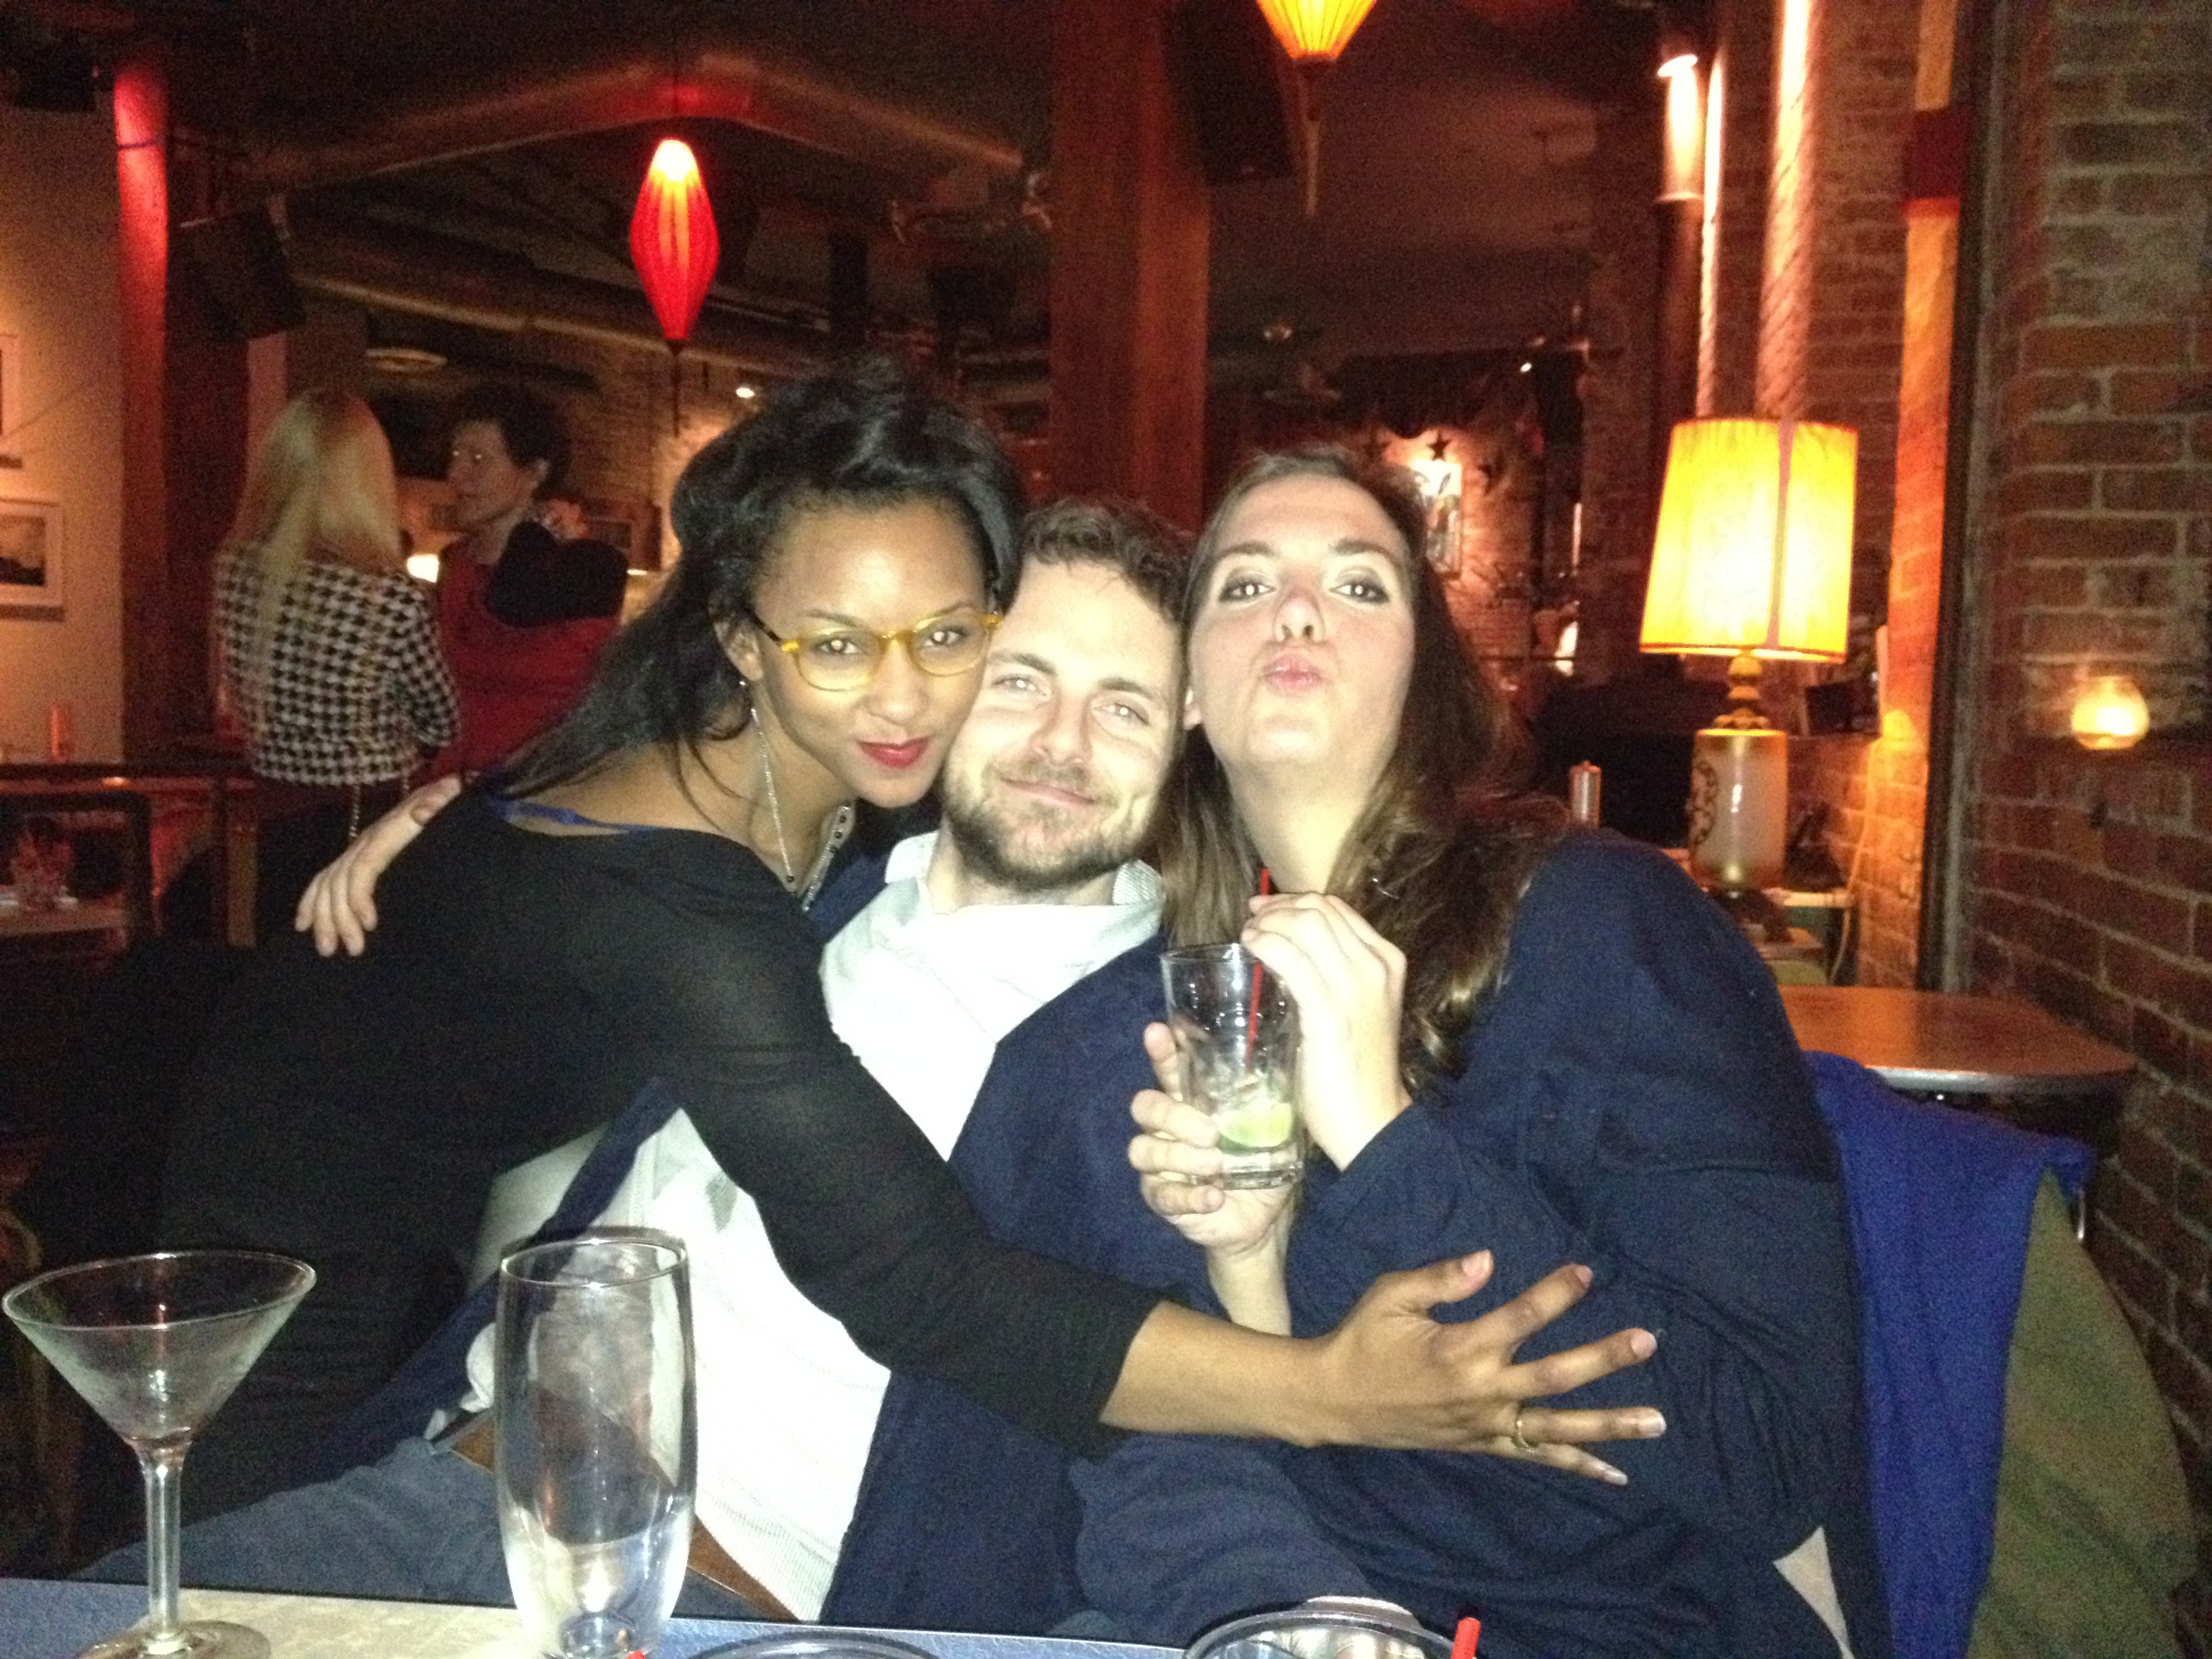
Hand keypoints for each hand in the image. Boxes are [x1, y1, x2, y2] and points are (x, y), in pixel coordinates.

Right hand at [293, 775, 461, 954]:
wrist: (445, 791)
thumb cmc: (449, 802)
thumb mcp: (449, 799)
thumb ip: (439, 803)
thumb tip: (422, 812)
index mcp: (388, 832)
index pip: (363, 866)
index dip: (359, 895)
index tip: (370, 924)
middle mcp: (366, 840)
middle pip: (340, 880)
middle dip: (341, 917)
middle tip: (354, 949)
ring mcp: (359, 848)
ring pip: (327, 883)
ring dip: (324, 918)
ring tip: (329, 949)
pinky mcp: (357, 856)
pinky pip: (323, 878)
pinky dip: (310, 902)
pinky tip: (303, 927)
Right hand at [1131, 1023, 1295, 1257]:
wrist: (1262, 1218)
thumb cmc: (1260, 1163)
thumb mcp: (1270, 1128)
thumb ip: (1264, 1100)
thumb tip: (1264, 1070)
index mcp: (1190, 1102)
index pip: (1169, 1069)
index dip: (1161, 1051)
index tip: (1158, 1032)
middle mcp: (1167, 1128)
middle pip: (1145, 1106)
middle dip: (1174, 1116)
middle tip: (1211, 1133)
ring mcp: (1159, 1164)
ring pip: (1144, 1149)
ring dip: (1182, 1157)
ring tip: (1217, 1166)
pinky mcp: (1162, 1198)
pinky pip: (1163, 1194)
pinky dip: (1190, 1196)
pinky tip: (1214, 1197)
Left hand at [1242, 893, 1407, 1168]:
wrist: (1372, 1122)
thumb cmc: (1355, 1071)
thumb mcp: (1355, 1010)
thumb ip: (1333, 978)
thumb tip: (1289, 952)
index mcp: (1387, 961)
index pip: (1336, 908)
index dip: (1295, 902)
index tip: (1266, 911)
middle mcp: (1376, 966)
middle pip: (1319, 909)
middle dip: (1278, 908)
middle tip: (1252, 921)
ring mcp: (1356, 987)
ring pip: (1305, 924)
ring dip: (1268, 923)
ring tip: (1248, 935)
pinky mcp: (1329, 1011)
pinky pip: (1290, 959)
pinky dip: (1265, 945)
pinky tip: (1251, 948)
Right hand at [1304, 1252, 1663, 1482]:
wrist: (1335, 1400)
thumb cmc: (1363, 1339)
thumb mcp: (1392, 1295)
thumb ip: (1442, 1278)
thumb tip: (1488, 1259)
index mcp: (1459, 1348)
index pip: (1521, 1318)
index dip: (1556, 1293)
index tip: (1586, 1272)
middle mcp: (1481, 1391)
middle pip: (1554, 1376)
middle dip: (1603, 1358)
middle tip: (1646, 1341)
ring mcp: (1485, 1424)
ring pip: (1556, 1426)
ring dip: (1608, 1424)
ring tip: (1656, 1421)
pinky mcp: (1482, 1444)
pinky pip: (1536, 1456)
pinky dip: (1577, 1464)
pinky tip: (1615, 1472)